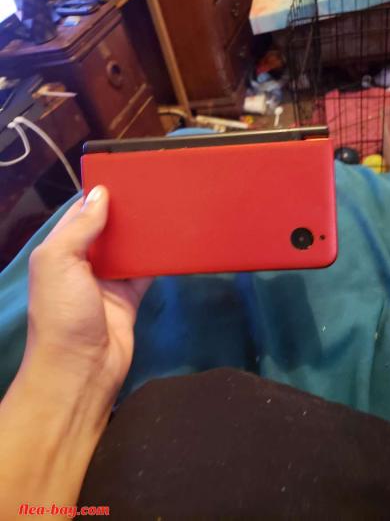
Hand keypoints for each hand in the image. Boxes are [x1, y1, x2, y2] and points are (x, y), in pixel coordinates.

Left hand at [0, 186, 151, 516]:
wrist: (83, 369)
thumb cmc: (64, 312)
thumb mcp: (59, 263)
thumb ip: (79, 228)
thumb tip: (101, 194)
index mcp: (61, 250)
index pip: (81, 214)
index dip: (100, 195)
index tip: (126, 175)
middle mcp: (84, 262)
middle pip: (108, 229)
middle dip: (127, 211)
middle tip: (155, 189)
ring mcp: (109, 281)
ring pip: (129, 248)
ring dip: (144, 233)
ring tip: (168, 207)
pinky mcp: (130, 296)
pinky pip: (146, 271)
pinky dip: (158, 258)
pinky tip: (174, 241)